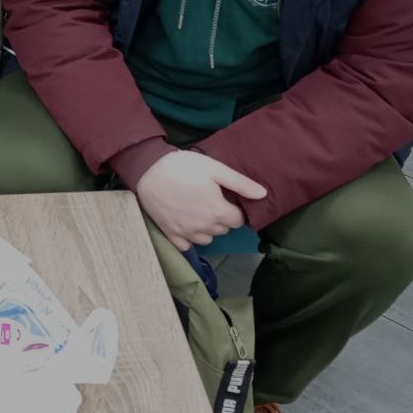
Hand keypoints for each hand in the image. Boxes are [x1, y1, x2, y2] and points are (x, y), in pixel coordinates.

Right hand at [135, 150, 266, 250]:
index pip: (238, 220)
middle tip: (210, 199)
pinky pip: (187, 245)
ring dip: (207, 228)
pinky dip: (190, 237)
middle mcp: (205, 228)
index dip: (234, 208)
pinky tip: (186, 222)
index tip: (225, 197)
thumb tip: (264, 195)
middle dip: (222, 217)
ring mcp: (187, 234)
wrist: (148, 170)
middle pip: (223, 229)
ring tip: (198, 209)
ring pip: (207, 238)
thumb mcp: (215, 168)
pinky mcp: (171, 235)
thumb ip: (241, 183)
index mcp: (218, 212)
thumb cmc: (184, 166)